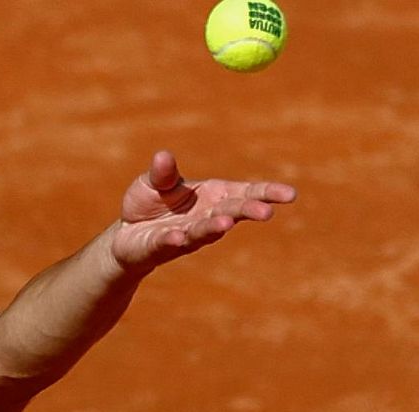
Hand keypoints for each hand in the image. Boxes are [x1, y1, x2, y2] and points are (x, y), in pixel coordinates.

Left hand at [110, 150, 295, 272]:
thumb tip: (164, 156)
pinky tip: (178, 238)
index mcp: (214, 196)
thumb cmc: (151, 204)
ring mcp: (186, 234)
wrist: (127, 234)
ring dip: (214, 227)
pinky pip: (169, 243)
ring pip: (204, 231)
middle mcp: (206, 217)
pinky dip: (174, 240)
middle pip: (232, 212)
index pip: (246, 194)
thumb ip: (163, 173)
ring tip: (225, 223)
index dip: (268, 193)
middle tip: (266, 212)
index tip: (291, 195)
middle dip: (247, 211)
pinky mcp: (161, 247)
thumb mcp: (155, 182)